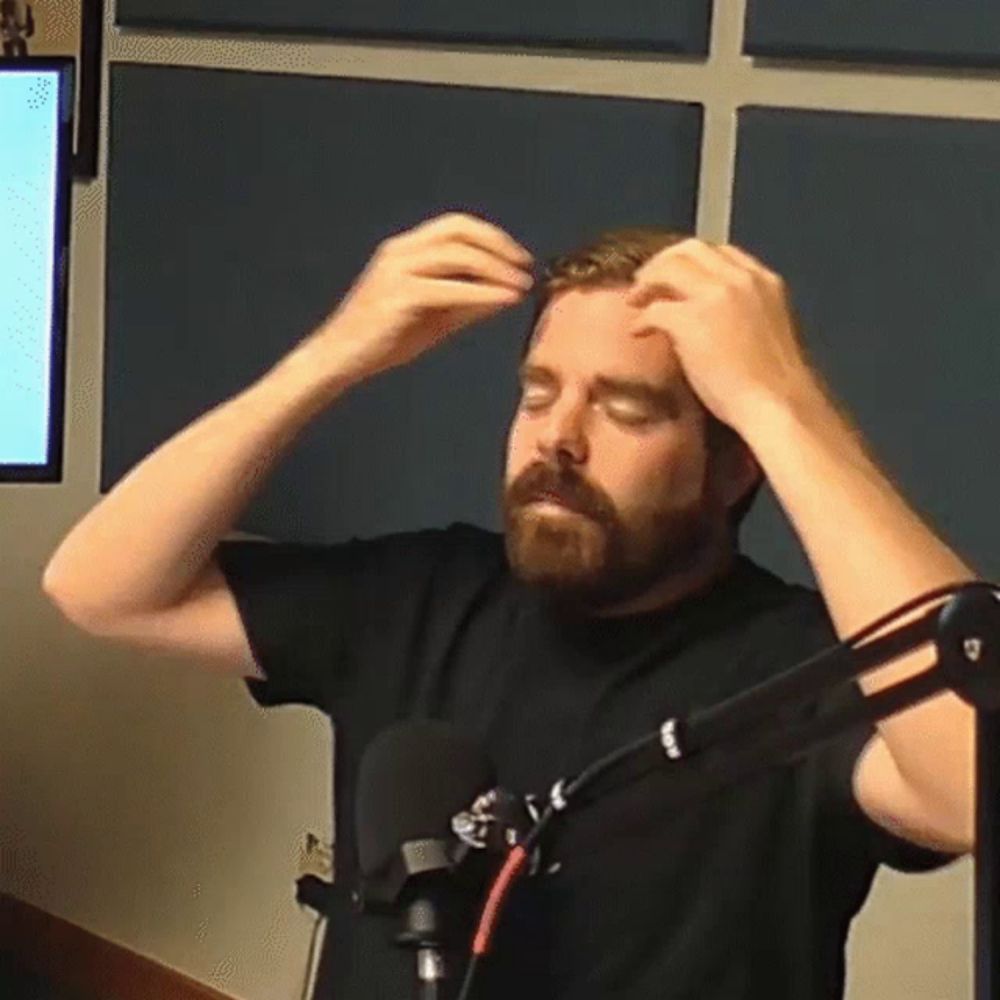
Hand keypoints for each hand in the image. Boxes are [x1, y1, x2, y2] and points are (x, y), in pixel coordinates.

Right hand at [312, 212, 533, 378]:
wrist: (339, 359)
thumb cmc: (384, 340)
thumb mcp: (434, 318)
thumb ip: (468, 302)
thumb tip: (509, 293)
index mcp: (405, 248)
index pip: (456, 225)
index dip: (492, 236)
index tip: (519, 257)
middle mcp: (400, 251)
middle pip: (460, 230)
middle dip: (499, 244)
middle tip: (526, 266)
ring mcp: (397, 270)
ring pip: (458, 255)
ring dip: (497, 268)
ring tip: (522, 285)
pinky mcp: (400, 296)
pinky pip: (452, 289)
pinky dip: (484, 293)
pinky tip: (505, 300)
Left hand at [623, 237, 819, 431]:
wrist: (778, 406)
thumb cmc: (774, 386)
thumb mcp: (766, 333)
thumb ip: (742, 314)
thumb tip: (710, 320)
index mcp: (764, 282)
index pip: (720, 252)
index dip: (690, 261)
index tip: (674, 276)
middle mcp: (741, 279)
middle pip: (690, 250)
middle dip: (663, 261)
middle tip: (645, 281)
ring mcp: (717, 296)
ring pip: (669, 268)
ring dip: (647, 282)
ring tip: (634, 300)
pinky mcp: (692, 320)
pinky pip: (655, 308)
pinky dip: (642, 318)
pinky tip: (638, 332)